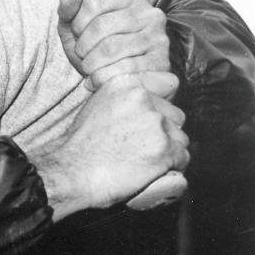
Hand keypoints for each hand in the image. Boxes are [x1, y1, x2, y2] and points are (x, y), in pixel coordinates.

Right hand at [27, 74, 189, 220]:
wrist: (72, 170)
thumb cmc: (80, 145)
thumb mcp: (98, 104)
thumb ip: (124, 99)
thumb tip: (147, 105)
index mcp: (127, 83)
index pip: (167, 84)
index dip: (161, 106)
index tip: (151, 120)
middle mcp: (144, 99)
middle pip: (175, 115)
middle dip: (166, 132)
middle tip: (143, 147)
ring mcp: (156, 123)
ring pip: (180, 139)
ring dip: (169, 152)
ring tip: (144, 162)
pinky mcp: (165, 149)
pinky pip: (182, 159)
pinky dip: (171, 168)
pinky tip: (150, 172)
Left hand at [57, 0, 171, 91]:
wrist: (121, 80)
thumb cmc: (99, 49)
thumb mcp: (79, 27)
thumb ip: (70, 10)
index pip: (94, 2)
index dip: (77, 22)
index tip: (77, 35)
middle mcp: (151, 14)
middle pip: (101, 26)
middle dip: (82, 45)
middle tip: (81, 55)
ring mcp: (158, 39)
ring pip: (111, 49)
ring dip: (90, 63)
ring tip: (88, 67)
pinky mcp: (161, 64)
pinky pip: (123, 70)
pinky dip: (102, 78)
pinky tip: (96, 80)